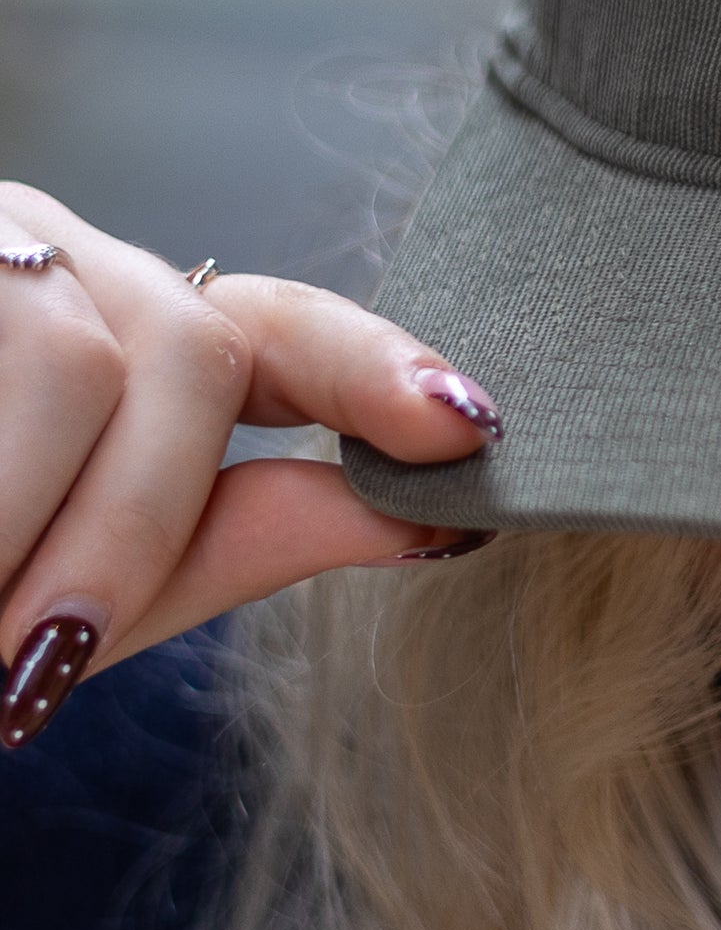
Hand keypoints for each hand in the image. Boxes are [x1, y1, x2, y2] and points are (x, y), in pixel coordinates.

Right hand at [0, 180, 501, 749]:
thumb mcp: (95, 568)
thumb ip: (253, 533)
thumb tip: (445, 524)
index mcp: (139, 325)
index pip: (287, 327)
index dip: (379, 368)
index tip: (467, 426)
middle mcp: (67, 259)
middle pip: (191, 353)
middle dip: (125, 533)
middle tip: (30, 670)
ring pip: (75, 358)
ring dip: (17, 531)